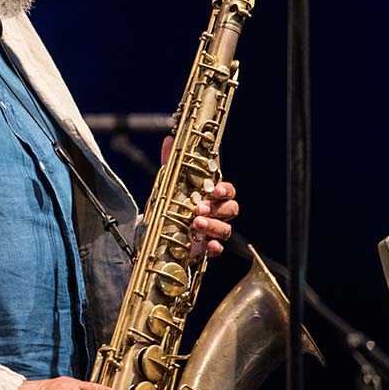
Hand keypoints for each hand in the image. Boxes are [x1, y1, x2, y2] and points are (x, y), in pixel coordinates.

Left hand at [161, 136, 238, 256]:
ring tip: (196, 224)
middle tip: (198, 209)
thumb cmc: (171, 203)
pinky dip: (216, 248)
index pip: (228, 190)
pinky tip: (208, 246)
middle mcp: (216, 212)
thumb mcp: (168, 183)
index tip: (216, 190)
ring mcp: (213, 230)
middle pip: (230, 209)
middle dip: (217, 209)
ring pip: (226, 229)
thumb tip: (169, 140)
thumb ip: (171, 162)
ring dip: (214, 226)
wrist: (158, 228)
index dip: (226, 189)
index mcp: (211, 195)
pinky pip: (219, 249)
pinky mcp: (206, 247)